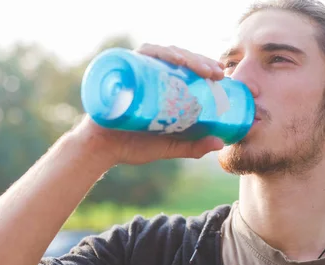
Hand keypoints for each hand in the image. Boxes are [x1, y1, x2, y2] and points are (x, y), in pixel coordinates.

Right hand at [73, 44, 225, 165]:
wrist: (102, 150)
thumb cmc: (133, 145)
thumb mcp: (169, 146)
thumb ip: (192, 146)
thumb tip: (220, 143)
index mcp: (161, 86)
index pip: (186, 68)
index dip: (205, 66)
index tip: (222, 76)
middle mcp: (149, 75)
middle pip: (177, 58)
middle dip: (200, 61)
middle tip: (217, 74)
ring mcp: (135, 71)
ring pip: (163, 53)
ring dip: (185, 55)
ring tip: (201, 69)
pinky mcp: (122, 71)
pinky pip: (140, 55)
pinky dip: (158, 53)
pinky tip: (173, 59)